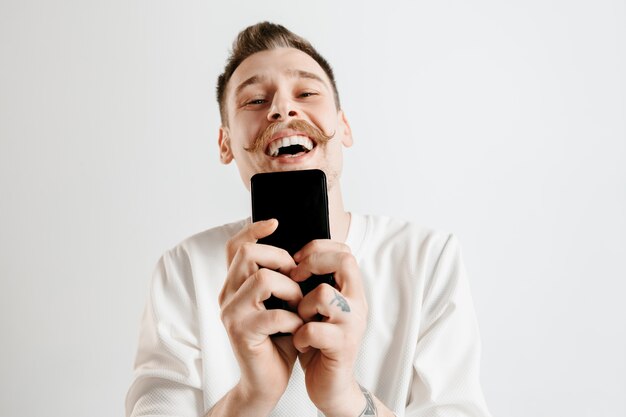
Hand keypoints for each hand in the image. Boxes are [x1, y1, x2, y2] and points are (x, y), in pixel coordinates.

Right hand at [218, 219, 303, 411]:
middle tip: (298, 276)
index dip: (253, 229)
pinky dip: (293, 319)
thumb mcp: (281, 302)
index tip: (276, 222)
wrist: (267, 380)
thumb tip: (300, 250)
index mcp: (235, 284)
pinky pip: (273, 314)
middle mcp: (227, 294)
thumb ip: (281, 277)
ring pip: (262, 278)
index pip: (236, 246)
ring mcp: (231, 313)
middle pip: (248, 254)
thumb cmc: (278, 339)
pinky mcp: (241, 333)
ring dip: (291, 289)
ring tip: (299, 305)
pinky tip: (298, 328)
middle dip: (281, 259)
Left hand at [290, 240, 368, 416]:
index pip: (345, 251)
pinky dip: (300, 335)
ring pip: (324, 294)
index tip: (297, 259)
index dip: (319, 248)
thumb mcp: (317, 309)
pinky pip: (314, 329)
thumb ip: (312, 285)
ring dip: (302, 305)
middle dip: (312, 264)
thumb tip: (289, 257)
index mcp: (351, 291)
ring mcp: (352, 324)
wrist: (331, 386)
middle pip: (344, 261)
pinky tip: (300, 342)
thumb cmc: (318, 343)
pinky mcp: (342, 347)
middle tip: (294, 278)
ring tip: (299, 319)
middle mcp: (357, 304)